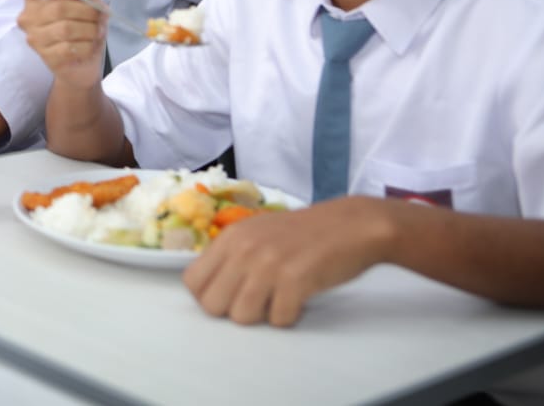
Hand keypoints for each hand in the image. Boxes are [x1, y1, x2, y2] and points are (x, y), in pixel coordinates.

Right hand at [17, 0, 105, 88]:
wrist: (85, 60)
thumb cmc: (83, 23)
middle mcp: (28, 14)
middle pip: (59, 7)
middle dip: (88, 13)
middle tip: (99, 18)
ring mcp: (34, 36)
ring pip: (66, 29)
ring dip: (90, 31)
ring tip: (95, 32)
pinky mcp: (44, 56)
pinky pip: (69, 48)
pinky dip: (87, 46)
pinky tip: (87, 46)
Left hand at [182, 196, 393, 326]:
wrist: (350, 225)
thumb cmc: (304, 232)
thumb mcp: (257, 232)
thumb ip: (232, 254)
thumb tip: (210, 286)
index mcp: (230, 237)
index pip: (192, 280)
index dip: (208, 295)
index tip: (229, 296)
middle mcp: (243, 249)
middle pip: (212, 304)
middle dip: (232, 311)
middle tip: (257, 302)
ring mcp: (268, 265)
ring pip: (241, 316)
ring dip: (261, 317)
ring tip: (278, 300)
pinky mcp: (295, 280)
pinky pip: (278, 319)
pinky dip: (288, 316)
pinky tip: (298, 300)